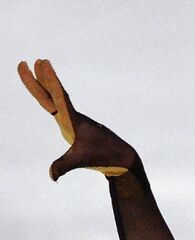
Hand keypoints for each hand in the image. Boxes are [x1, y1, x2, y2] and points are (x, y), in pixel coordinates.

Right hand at [17, 58, 136, 180]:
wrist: (122, 158)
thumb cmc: (104, 156)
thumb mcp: (82, 161)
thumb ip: (64, 166)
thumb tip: (52, 176)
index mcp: (74, 120)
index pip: (59, 97)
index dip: (50, 81)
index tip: (43, 63)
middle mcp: (73, 117)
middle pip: (52, 94)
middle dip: (39, 79)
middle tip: (26, 61)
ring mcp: (74, 121)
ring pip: (56, 99)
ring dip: (45, 84)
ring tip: (37, 66)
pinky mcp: (76, 128)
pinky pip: (60, 108)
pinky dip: (52, 98)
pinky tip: (49, 96)